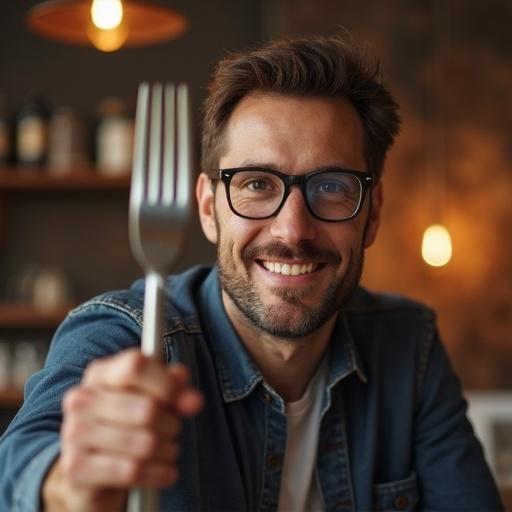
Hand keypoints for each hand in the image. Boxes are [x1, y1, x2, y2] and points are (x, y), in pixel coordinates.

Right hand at [42, 348, 202, 511]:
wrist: (89, 471)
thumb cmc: (127, 423)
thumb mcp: (152, 397)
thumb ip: (174, 389)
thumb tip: (194, 400)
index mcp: (100, 373)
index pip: (136, 366)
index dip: (166, 384)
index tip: (182, 400)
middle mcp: (81, 399)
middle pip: (147, 409)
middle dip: (171, 423)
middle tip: (174, 430)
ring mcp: (74, 433)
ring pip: (145, 443)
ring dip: (167, 449)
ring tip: (169, 449)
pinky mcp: (76, 468)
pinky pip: (133, 470)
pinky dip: (158, 473)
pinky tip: (165, 471)